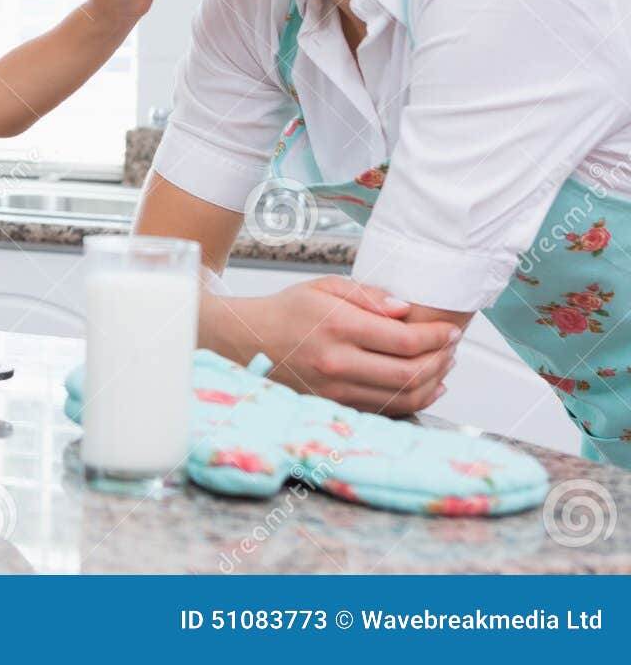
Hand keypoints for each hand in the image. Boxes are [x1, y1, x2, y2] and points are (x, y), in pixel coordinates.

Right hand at [210, 276, 460, 416]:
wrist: (246, 341)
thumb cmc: (287, 311)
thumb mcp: (324, 287)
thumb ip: (368, 295)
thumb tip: (406, 310)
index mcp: (337, 327)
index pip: (405, 340)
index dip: (437, 337)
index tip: (450, 330)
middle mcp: (337, 363)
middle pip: (411, 373)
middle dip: (442, 360)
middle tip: (451, 347)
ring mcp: (336, 390)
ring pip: (403, 397)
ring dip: (434, 381)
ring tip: (442, 364)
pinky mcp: (335, 406)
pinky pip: (386, 410)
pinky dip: (414, 400)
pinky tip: (424, 385)